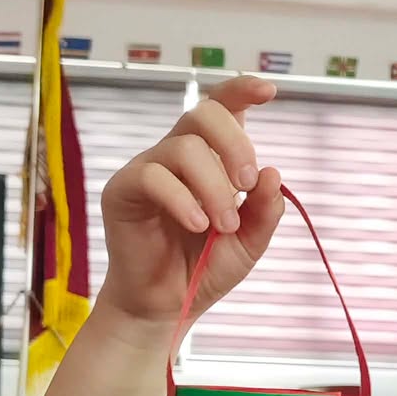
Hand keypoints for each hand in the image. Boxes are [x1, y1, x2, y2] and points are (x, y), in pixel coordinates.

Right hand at [97, 75, 283, 332]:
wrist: (169, 304)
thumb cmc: (206, 266)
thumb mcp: (250, 241)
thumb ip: (266, 210)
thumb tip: (272, 172)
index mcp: (211, 159)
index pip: (222, 109)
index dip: (242, 91)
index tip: (269, 91)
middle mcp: (178, 155)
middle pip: (204, 114)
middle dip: (235, 143)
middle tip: (249, 185)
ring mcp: (149, 168)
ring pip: (184, 148)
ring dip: (215, 187)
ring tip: (224, 225)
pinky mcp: (123, 190)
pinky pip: (153, 176)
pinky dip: (183, 200)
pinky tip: (197, 225)